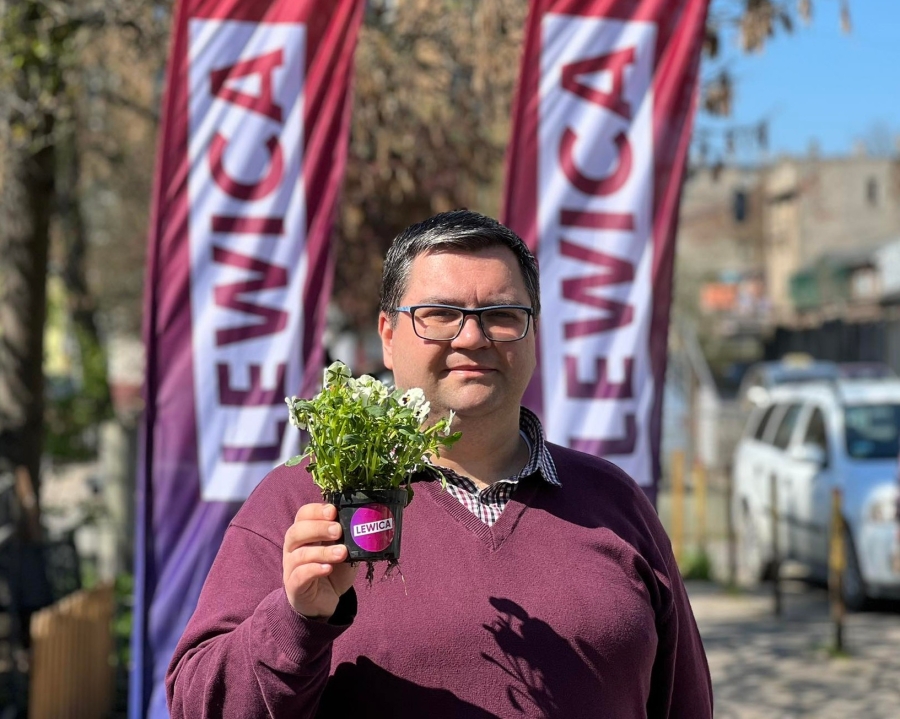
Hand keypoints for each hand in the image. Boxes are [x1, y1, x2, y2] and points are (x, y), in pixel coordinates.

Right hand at [282, 503, 359, 618]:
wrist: (325, 600)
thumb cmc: (333, 570)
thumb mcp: (343, 550)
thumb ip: (348, 538)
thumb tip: (365, 523)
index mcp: (304, 534)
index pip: (303, 515)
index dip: (316, 511)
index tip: (333, 511)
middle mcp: (293, 548)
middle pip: (296, 532)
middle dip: (318, 528)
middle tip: (338, 530)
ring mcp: (291, 568)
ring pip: (300, 554)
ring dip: (322, 551)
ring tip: (342, 552)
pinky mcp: (294, 587)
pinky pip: (299, 575)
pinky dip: (314, 570)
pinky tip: (328, 568)